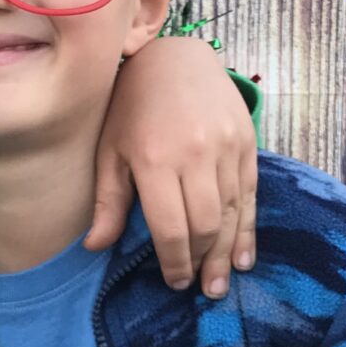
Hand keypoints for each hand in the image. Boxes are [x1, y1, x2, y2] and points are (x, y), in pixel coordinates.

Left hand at [87, 35, 258, 296]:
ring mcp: (227, 147)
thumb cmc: (132, 108)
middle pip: (204, 226)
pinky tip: (242, 257)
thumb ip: (108, 201)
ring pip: (230, 214)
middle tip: (196, 288)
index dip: (173, 261)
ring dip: (225, 255)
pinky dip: (247, 230)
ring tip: (218, 284)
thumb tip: (95, 247)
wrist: (175, 58)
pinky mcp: (247, 143)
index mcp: (155, 159)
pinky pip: (250, 196)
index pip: (169, 227)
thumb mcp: (110, 151)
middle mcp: (195, 154)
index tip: (173, 282)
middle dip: (200, 262)